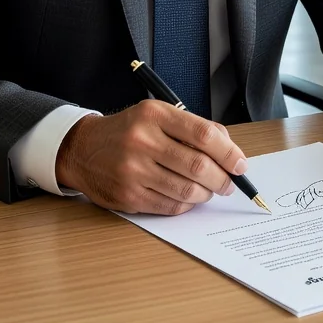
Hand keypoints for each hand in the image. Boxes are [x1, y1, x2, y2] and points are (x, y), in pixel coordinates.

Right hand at [55, 101, 247, 214]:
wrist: (82, 149)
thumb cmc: (129, 131)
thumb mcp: (158, 115)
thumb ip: (194, 128)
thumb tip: (229, 150)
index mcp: (154, 115)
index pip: (203, 135)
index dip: (228, 152)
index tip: (240, 163)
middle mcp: (142, 141)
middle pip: (198, 166)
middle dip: (222, 179)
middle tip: (229, 183)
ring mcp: (133, 171)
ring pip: (186, 191)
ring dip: (206, 194)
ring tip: (210, 190)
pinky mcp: (128, 196)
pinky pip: (170, 206)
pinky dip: (187, 205)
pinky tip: (188, 197)